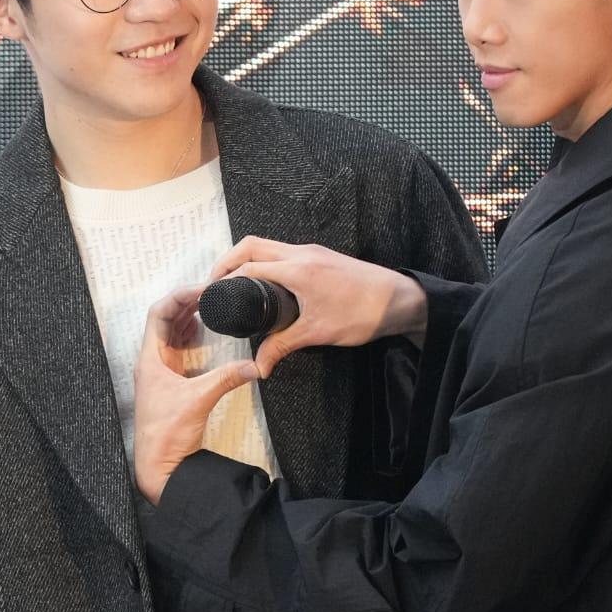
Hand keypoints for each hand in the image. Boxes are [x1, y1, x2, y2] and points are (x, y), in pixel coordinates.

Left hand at [133, 285, 259, 504]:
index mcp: (150, 359)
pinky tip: (201, 333)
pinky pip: (176, 351)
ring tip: (207, 305)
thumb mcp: (200, 399)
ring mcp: (159, 373)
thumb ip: (227, 378)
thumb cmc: (167, 435)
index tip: (203, 289)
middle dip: (186, 303)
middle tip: (210, 292)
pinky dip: (188, 337)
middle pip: (164, 320)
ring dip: (186, 318)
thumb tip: (255, 366)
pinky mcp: (169, 384)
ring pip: (169, 334)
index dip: (179, 297)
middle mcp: (151, 363)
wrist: (161, 466)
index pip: (158, 314)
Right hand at [209, 237, 428, 378]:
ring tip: (233, 281)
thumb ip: (282, 346)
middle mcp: (301, 253)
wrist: (401, 299)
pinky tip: (262, 282)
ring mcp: (311, 251)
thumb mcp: (318, 332)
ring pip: (266, 245)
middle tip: (214, 283)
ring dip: (245, 258)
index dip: (224, 280)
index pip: (248, 267)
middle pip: (251, 245)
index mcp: (298, 269)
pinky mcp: (320, 255)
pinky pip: (282, 250)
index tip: (210, 295)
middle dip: (227, 261)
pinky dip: (264, 260)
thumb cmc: (363, 313)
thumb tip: (259, 366)